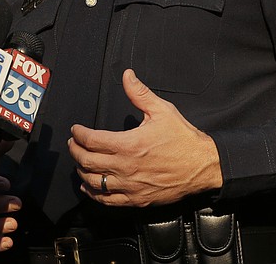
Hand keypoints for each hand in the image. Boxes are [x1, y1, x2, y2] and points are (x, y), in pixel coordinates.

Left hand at [69, 69, 221, 206]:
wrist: (203, 165)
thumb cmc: (183, 139)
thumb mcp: (162, 110)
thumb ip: (140, 93)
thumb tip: (127, 76)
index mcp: (129, 144)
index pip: (92, 140)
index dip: (79, 134)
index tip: (76, 130)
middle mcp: (126, 167)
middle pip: (88, 161)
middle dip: (75, 151)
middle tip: (73, 143)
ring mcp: (130, 186)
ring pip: (94, 182)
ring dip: (82, 171)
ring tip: (79, 162)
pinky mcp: (137, 199)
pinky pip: (108, 200)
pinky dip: (94, 193)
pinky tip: (89, 186)